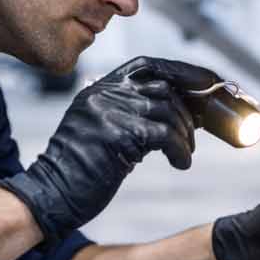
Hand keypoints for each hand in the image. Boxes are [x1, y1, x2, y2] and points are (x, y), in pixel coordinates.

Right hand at [0, 57, 220, 243]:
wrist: (52, 193)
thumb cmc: (82, 169)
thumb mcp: (106, 130)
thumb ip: (136, 114)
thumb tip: (186, 113)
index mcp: (100, 88)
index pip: (149, 65)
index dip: (182, 70)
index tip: (207, 80)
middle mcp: (104, 93)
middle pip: (164, 89)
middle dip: (188, 112)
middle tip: (194, 136)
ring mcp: (109, 111)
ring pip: (168, 111)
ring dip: (185, 136)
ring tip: (183, 154)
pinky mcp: (116, 134)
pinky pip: (165, 135)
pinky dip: (180, 151)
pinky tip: (179, 164)